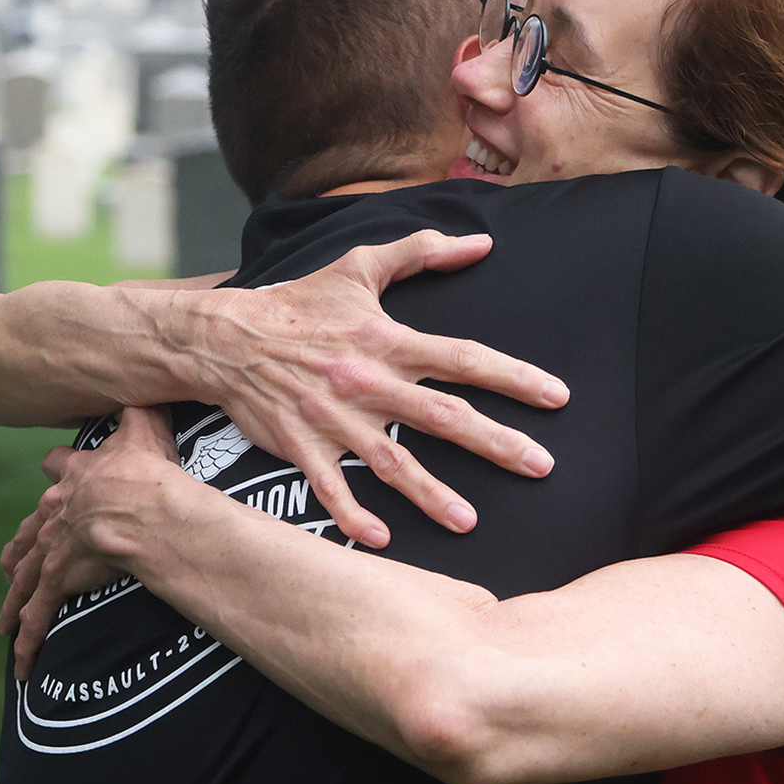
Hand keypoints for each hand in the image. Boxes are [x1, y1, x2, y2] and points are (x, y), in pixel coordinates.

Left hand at [0, 406, 184, 677]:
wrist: (140, 502)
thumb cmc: (149, 466)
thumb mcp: (146, 424)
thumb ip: (145, 408)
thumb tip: (155, 385)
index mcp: (76, 476)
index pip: (57, 473)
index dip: (57, 475)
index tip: (52, 476)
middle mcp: (57, 511)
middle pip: (31, 534)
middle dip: (19, 553)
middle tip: (7, 568)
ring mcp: (54, 546)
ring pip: (26, 578)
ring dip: (15, 603)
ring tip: (5, 626)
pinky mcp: (59, 578)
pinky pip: (40, 613)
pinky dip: (30, 637)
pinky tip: (21, 662)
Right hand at [190, 230, 568, 548]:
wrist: (227, 337)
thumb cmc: (299, 303)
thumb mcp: (359, 266)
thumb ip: (422, 251)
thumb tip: (480, 242)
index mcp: (388, 341)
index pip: (464, 358)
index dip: (514, 376)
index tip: (557, 397)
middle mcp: (368, 383)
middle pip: (443, 417)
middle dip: (496, 443)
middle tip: (541, 467)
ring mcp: (334, 419)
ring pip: (392, 462)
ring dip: (432, 494)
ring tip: (469, 521)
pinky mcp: (300, 445)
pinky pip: (330, 487)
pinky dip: (352, 515)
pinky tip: (381, 541)